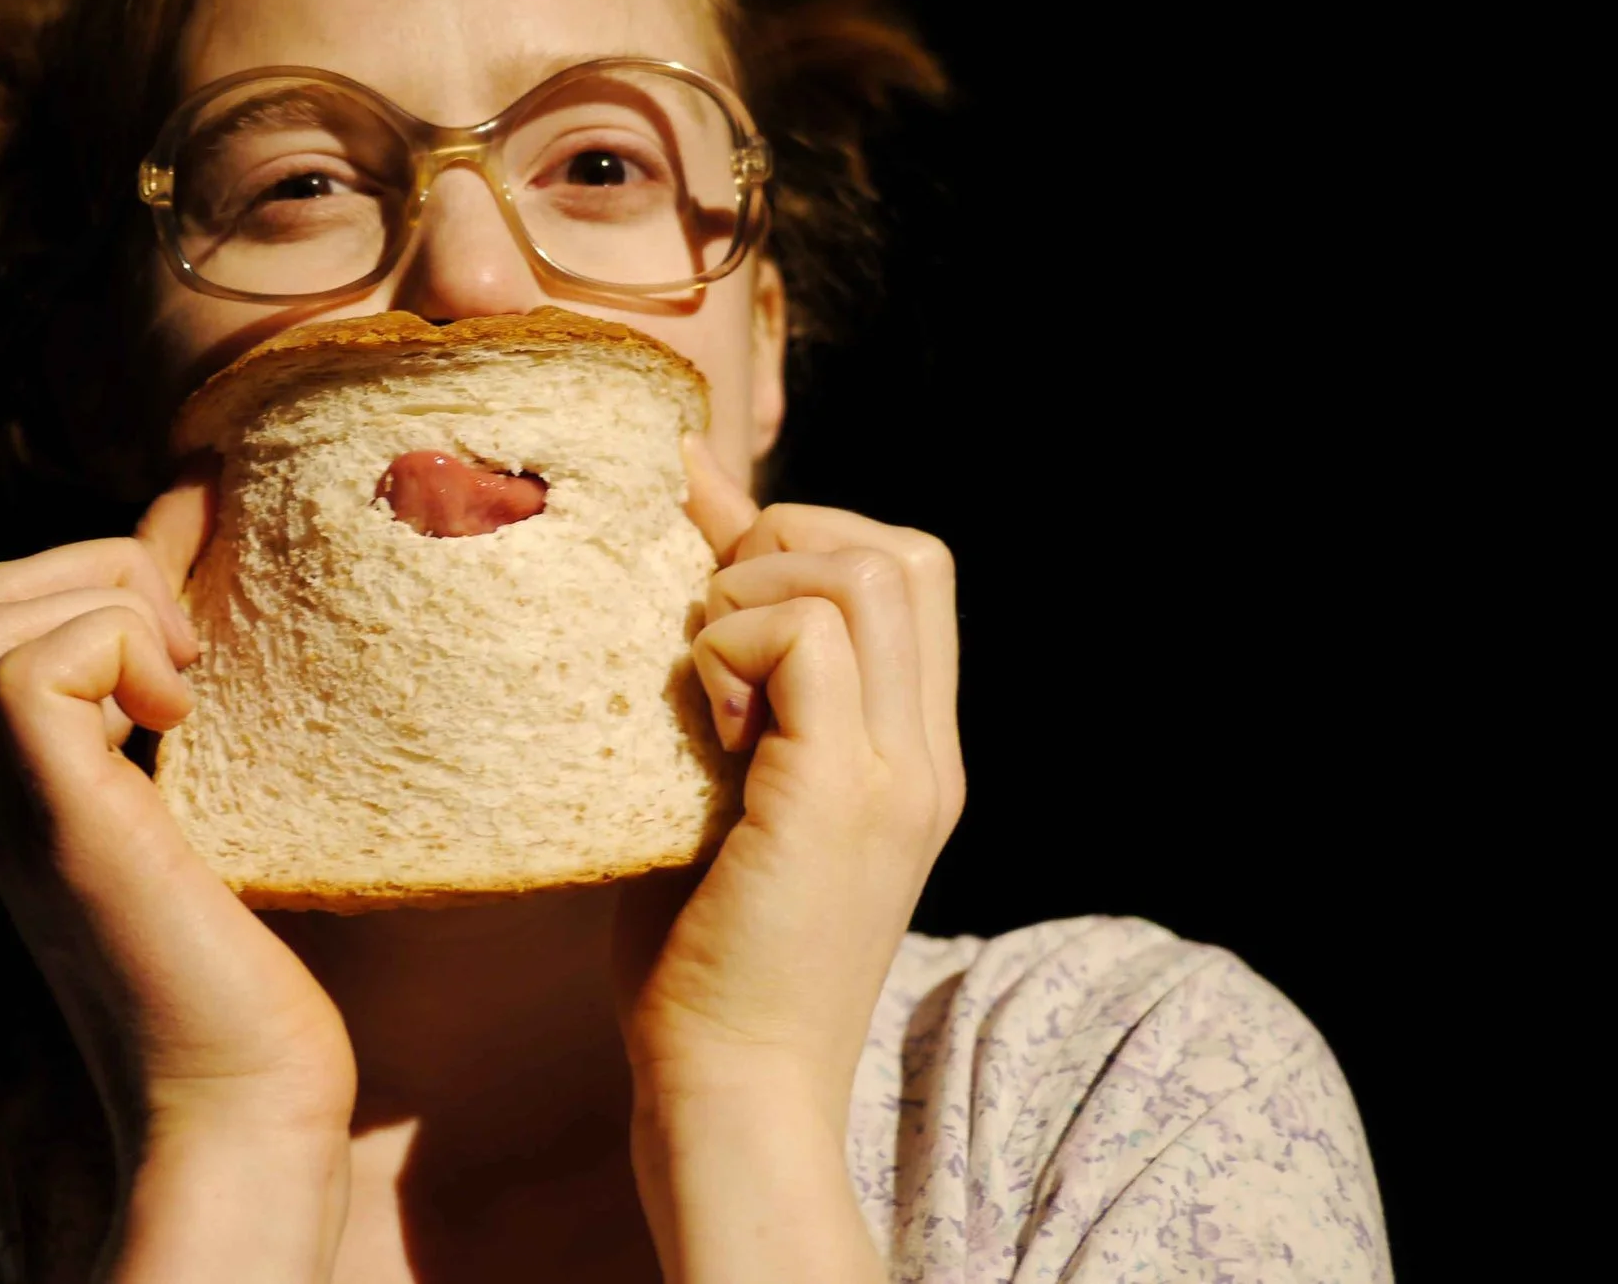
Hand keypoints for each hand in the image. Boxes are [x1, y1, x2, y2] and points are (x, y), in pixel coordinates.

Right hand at [0, 464, 359, 1167]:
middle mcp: (6, 790)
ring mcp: (18, 806)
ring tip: (183, 687)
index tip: (201, 563)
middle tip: (190, 656)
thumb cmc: (255, 972)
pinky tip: (176, 722)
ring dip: (105, 607)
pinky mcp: (57, 822)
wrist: (243, 1108)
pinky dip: (113, 652)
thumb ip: (199, 707)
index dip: (103, 563)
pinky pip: (28, 671)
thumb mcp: (223, 799)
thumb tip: (221, 590)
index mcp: (39, 785)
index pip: (8, 616)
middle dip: (95, 572)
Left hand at [611, 437, 964, 1135]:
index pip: (912, 574)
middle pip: (906, 554)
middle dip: (789, 543)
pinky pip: (809, 639)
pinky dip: (735, 641)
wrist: (732, 1092)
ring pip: (868, 575)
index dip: (810, 539)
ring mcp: (897, 776)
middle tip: (709, 627)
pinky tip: (699, 719)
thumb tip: (691, 526)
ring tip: (705, 678)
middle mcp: (926, 757)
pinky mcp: (841, 798)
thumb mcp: (724, 783)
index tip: (714, 586)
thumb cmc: (702, 949)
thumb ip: (730, 672)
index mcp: (911, 754)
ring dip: (757, 590)